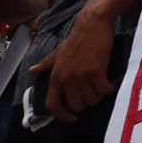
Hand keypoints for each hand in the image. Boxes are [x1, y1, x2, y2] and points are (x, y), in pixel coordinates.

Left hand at [28, 3, 114, 120]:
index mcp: (55, 76)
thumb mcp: (58, 52)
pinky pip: (104, 90)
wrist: (92, 24)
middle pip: (76, 105)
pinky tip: (109, 82)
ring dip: (98, 95)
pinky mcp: (96, 71)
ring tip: (101, 85)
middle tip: (92, 92)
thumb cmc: (76, 39)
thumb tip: (32, 71)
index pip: (52, 104)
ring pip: (92, 99)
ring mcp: (81, 75)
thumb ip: (46, 64)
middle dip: (86, 102)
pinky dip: (108, 88)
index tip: (72, 118)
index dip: (62, 116)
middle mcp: (66, 78)